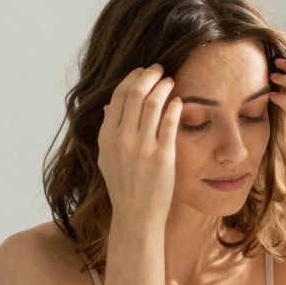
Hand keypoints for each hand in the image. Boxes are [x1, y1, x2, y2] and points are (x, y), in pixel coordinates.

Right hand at [96, 65, 181, 222]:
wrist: (136, 214)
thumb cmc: (124, 185)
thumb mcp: (107, 157)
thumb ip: (108, 130)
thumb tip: (109, 105)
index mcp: (106, 137)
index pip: (119, 96)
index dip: (132, 78)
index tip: (143, 71)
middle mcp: (122, 139)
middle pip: (136, 93)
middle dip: (149, 76)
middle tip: (160, 69)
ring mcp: (142, 147)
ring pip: (153, 103)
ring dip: (163, 87)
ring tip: (170, 82)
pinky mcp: (162, 156)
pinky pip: (169, 122)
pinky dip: (174, 107)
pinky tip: (179, 101)